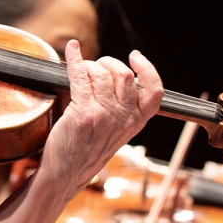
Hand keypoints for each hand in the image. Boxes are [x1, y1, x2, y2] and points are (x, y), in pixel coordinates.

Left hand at [40, 41, 162, 197]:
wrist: (67, 173)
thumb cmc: (87, 150)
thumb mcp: (116, 132)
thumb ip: (122, 109)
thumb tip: (116, 76)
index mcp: (137, 122)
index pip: (154, 91)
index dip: (147, 69)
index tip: (135, 56)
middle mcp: (124, 118)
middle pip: (124, 75)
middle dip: (108, 63)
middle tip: (97, 66)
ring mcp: (105, 115)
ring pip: (103, 74)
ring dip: (90, 65)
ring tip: (83, 70)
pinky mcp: (83, 113)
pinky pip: (80, 76)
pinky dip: (76, 58)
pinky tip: (72, 49)